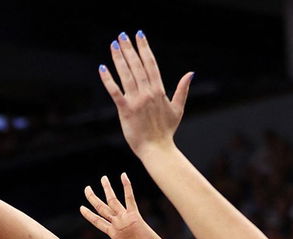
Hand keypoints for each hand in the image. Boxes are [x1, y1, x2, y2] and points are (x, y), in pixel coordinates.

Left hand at [80, 173, 187, 238]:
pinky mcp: (136, 217)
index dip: (89, 215)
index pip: (99, 222)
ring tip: (102, 178)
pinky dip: (127, 187)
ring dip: (107, 189)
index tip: (81, 207)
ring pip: (113, 201)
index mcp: (115, 235)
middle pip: (102, 208)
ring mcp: (126, 220)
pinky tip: (123, 175)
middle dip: (93, 198)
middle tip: (86, 189)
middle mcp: (119, 225)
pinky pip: (130, 198)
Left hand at [99, 31, 193, 157]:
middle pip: (137, 66)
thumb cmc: (166, 131)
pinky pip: (115, 92)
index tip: (139, 35)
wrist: (157, 149)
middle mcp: (148, 93)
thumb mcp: (178, 109)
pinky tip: (102, 68)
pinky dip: (108, 80)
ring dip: (119, 58)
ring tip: (114, 45)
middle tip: (122, 35)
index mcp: (159, 91)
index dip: (144, 48)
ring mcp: (136, 101)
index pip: (151, 64)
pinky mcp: (125, 110)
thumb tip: (190, 73)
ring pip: (126, 75)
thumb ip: (182, 90)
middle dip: (130, 49)